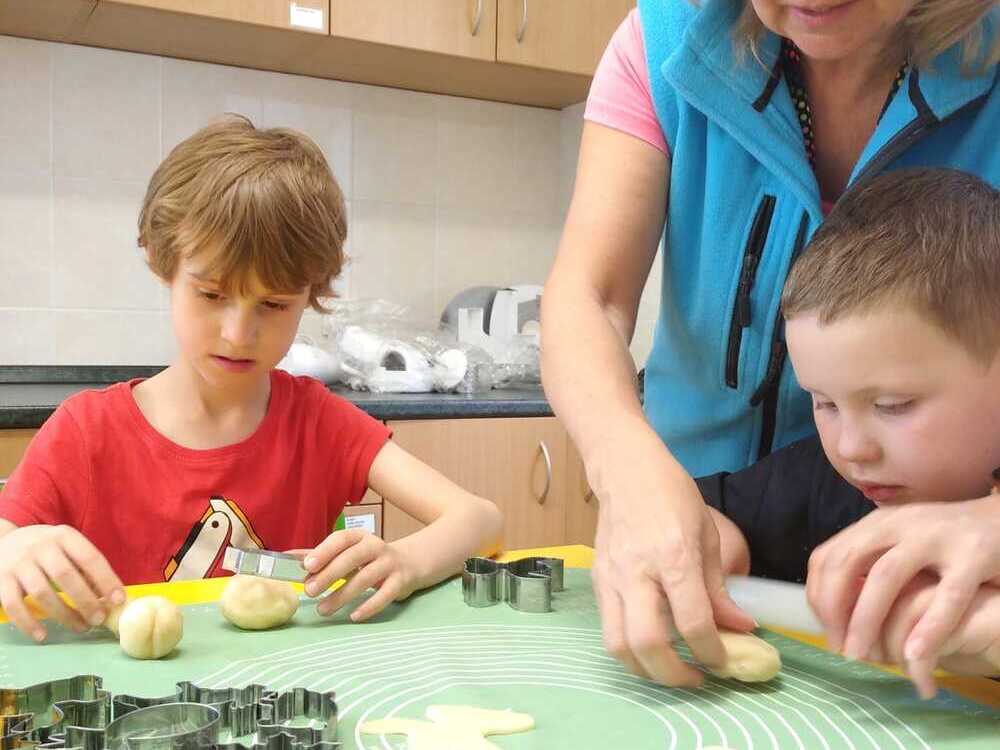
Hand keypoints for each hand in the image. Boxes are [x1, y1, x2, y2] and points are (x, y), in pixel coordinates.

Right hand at [0, 524, 124, 641]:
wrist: (2, 542)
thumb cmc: (45, 550)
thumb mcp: (66, 547)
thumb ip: (84, 566)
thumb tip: (110, 596)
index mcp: (64, 536)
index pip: (90, 557)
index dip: (106, 579)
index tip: (118, 600)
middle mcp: (40, 546)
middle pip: (66, 576)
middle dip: (86, 600)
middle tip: (99, 619)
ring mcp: (18, 563)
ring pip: (42, 593)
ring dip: (63, 614)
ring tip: (80, 627)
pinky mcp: (0, 580)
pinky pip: (14, 605)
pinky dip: (28, 623)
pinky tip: (42, 635)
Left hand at [294, 529, 418, 621]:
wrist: (411, 562)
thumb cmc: (370, 559)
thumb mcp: (348, 552)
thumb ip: (321, 556)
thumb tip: (287, 558)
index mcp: (359, 537)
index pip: (341, 539)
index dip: (324, 551)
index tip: (307, 566)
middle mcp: (376, 546)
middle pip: (352, 558)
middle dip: (329, 575)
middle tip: (309, 591)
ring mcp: (390, 563)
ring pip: (366, 579)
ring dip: (342, 595)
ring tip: (323, 610)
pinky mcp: (401, 581)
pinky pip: (385, 595)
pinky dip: (369, 606)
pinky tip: (354, 616)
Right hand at [590, 425, 754, 685]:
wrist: (625, 469)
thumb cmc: (672, 494)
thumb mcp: (708, 535)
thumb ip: (718, 587)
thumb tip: (739, 627)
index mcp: (673, 556)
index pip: (692, 622)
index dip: (712, 652)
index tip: (725, 661)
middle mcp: (637, 572)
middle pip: (648, 643)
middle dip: (676, 674)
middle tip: (697, 677)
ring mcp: (611, 578)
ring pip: (618, 645)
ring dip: (646, 670)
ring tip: (670, 670)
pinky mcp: (598, 580)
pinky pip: (609, 628)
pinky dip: (630, 648)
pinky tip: (651, 646)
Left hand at [807, 493, 999, 691]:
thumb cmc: (944, 541)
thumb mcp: (900, 541)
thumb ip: (869, 562)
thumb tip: (831, 605)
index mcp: (877, 523)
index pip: (829, 556)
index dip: (818, 595)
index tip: (824, 630)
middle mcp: (899, 524)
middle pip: (848, 563)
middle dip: (835, 609)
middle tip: (838, 647)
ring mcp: (935, 537)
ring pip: (886, 577)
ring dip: (866, 619)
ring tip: (861, 656)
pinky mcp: (973, 555)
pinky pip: (947, 595)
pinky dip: (929, 627)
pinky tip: (914, 654)